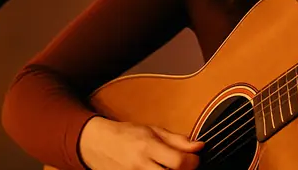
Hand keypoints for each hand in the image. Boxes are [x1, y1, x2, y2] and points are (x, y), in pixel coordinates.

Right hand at [79, 116, 203, 169]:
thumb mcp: (153, 131)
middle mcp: (140, 165)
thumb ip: (177, 140)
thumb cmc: (126, 135)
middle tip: (183, 166)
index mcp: (148, 147)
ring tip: (169, 168)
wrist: (97, 144)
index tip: (194, 158)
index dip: (193, 162)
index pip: (179, 162)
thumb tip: (199, 146)